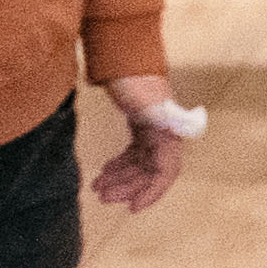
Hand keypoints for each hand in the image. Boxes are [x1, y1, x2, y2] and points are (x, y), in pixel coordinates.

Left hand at [94, 84, 196, 213]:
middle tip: (102, 197)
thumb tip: (169, 144)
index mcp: (168, 133)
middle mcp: (164, 134)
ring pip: (140, 165)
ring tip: (97, 188)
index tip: (133, 208)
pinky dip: (120, 166)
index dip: (152, 192)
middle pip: (149, 171)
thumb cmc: (134, 80)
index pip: (166, 171)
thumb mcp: (146, 103)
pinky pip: (134, 154)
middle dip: (127, 187)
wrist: (127, 59)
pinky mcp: (141, 127)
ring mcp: (153, 131)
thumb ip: (160, 121)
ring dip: (121, 179)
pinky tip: (104, 172)